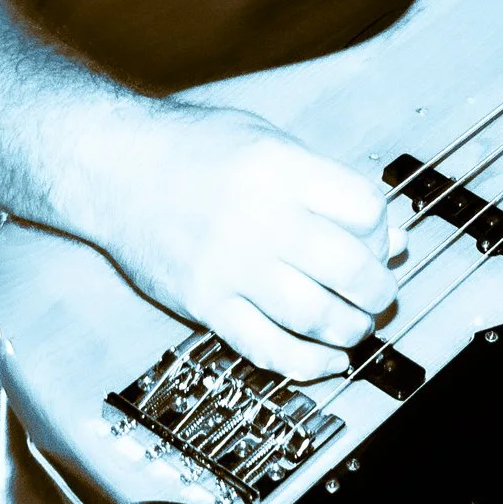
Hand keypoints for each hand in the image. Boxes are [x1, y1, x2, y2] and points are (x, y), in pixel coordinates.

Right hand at [81, 101, 398, 380]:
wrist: (111, 167)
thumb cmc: (192, 147)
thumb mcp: (268, 140)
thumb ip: (329, 185)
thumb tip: (391, 238)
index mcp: (282, 168)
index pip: (365, 208)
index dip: (383, 228)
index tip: (378, 238)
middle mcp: (260, 218)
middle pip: (349, 267)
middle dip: (378, 290)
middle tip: (380, 294)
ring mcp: (230, 265)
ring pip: (315, 315)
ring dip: (350, 329)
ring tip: (356, 325)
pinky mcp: (204, 302)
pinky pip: (266, 347)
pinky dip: (306, 363)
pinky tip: (327, 362)